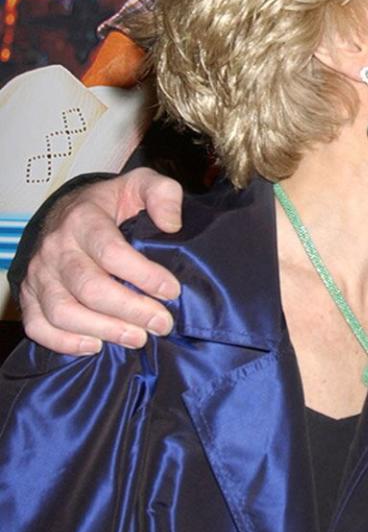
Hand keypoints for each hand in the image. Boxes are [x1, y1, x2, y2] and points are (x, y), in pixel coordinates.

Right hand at [19, 169, 182, 354]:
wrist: (67, 210)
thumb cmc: (111, 204)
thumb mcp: (139, 185)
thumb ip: (162, 194)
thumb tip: (172, 224)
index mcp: (84, 219)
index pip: (111, 251)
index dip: (144, 275)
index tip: (172, 290)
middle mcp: (57, 248)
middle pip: (89, 287)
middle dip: (131, 310)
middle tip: (162, 323)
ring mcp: (40, 274)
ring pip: (64, 312)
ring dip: (104, 330)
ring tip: (138, 338)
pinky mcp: (30, 295)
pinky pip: (39, 326)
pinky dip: (65, 342)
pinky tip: (96, 345)